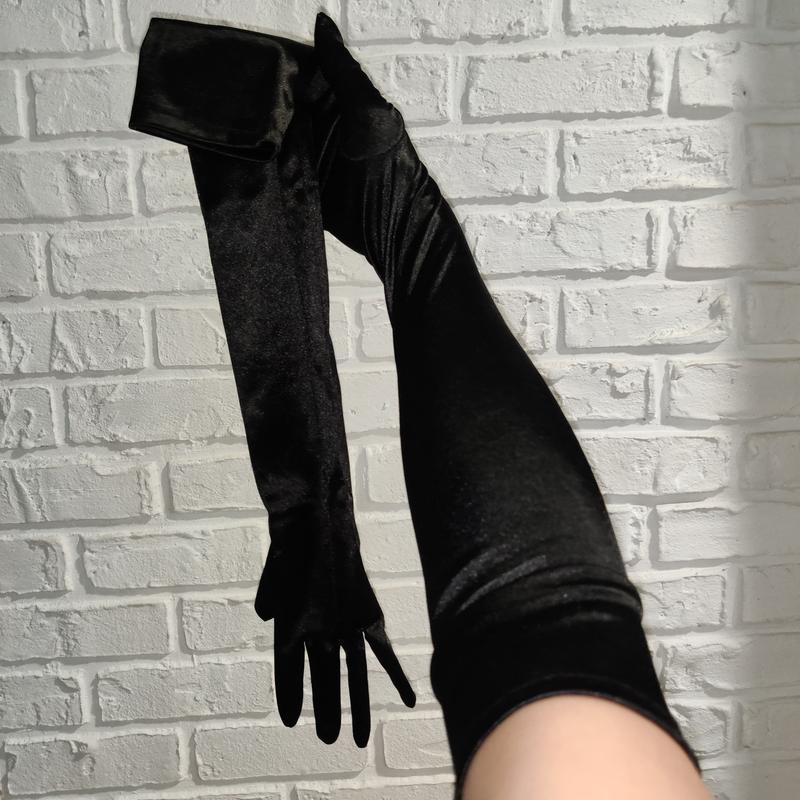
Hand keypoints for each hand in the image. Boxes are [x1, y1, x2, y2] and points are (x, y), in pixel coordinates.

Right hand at [254, 462, 415, 746]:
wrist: (316, 520)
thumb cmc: (292, 544)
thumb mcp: (277, 566)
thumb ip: (271, 592)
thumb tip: (267, 614)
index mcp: (292, 625)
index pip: (288, 668)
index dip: (290, 693)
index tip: (289, 719)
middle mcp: (319, 631)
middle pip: (324, 677)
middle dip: (327, 708)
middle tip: (328, 739)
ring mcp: (344, 624)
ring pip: (353, 671)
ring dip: (358, 702)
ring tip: (360, 737)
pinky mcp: (366, 614)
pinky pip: (382, 649)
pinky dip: (395, 672)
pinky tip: (408, 696)